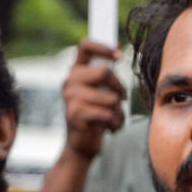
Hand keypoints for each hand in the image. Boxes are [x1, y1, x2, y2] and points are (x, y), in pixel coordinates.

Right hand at [62, 39, 125, 160]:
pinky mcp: (76, 114)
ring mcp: (71, 98)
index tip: (119, 56)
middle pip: (105, 72)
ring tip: (112, 118)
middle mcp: (70, 81)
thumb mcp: (100, 90)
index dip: (104, 47)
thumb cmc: (96, 114)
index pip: (85, 46)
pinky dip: (116, 123)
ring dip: (119, 111)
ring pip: (111, 97)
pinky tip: (109, 127)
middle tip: (121, 99)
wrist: (82, 144)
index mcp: (76, 71)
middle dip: (120, 88)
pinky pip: (108, 114)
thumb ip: (105, 73)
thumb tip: (117, 49)